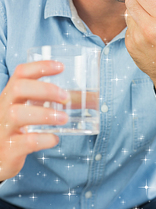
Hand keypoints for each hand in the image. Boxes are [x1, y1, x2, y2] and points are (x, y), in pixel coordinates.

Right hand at [0, 61, 67, 180]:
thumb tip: (86, 98)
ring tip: (64, 118)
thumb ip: (47, 102)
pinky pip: (25, 142)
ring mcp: (3, 129)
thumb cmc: (16, 129)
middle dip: (45, 89)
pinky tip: (54, 139)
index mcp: (10, 96)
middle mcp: (3, 109)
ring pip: (17, 114)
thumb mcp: (26, 110)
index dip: (40, 67)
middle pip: (18, 88)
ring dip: (45, 114)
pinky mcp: (9, 149)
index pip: (21, 73)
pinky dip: (44, 139)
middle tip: (65, 97)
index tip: (61, 67)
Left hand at [125, 0, 155, 102]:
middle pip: (130, 0)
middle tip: (146, 4)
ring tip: (148, 23)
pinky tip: (144, 35)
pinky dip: (134, 27)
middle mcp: (149, 28)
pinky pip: (127, 27)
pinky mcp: (130, 46)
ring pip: (127, 13)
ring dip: (135, 13)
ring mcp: (137, 39)